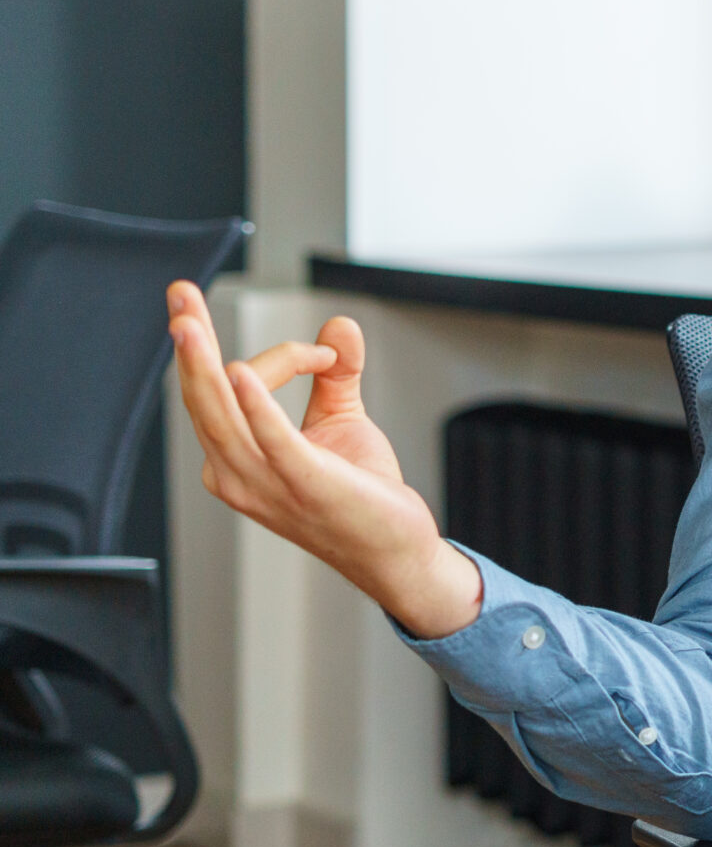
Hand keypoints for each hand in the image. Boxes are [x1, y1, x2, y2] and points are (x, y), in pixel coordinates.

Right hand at [167, 280, 482, 637]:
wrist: (395, 550)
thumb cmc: (361, 496)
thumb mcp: (341, 421)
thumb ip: (335, 373)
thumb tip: (339, 323)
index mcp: (236, 458)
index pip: (228, 389)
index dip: (279, 356)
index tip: (325, 352)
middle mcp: (236, 474)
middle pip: (203, 398)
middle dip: (190, 345)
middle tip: (180, 295)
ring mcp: (265, 483)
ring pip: (221, 414)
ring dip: (205, 366)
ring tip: (189, 324)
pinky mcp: (304, 484)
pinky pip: (270, 441)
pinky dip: (256, 406)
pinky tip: (242, 372)